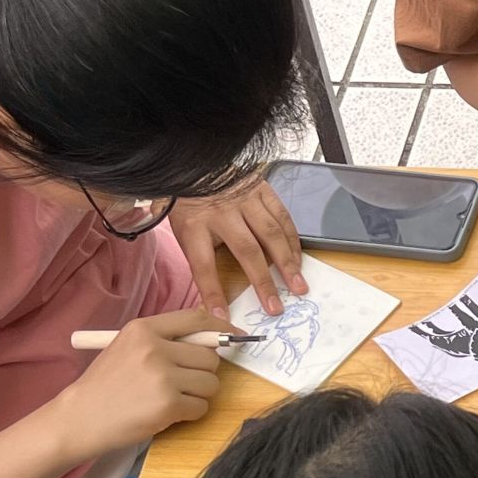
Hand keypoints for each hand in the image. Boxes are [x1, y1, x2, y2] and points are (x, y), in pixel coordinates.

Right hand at [53, 308, 223, 462]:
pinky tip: (167, 413)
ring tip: (171, 398)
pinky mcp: (168, 403)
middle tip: (181, 383)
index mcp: (143, 329)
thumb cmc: (105, 385)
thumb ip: (165, 341)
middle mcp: (154, 348)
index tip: (234, 335)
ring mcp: (162, 376)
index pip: (196, 319)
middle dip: (203, 372)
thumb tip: (212, 340)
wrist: (79, 418)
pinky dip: (190, 413)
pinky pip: (202, 407)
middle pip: (210, 357)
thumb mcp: (127, 349)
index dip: (221, 327)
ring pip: (211, 383)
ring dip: (199, 394)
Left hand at [169, 180, 304, 315]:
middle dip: (263, 282)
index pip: (203, 265)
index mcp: (194, 225)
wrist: (195, 162)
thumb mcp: (180, 228)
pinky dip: (292, 240)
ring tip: (298, 286)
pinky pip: (282, 217)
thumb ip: (195, 256)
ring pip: (270, 234)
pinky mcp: (261, 190)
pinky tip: (298, 258)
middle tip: (275, 308)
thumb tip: (209, 296)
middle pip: (246, 251)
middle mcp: (221, 212)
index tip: (222, 315)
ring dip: (287, 263)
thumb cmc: (189, 201)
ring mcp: (244, 199)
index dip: (213, 292)